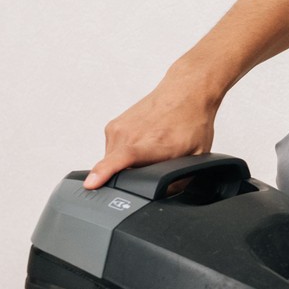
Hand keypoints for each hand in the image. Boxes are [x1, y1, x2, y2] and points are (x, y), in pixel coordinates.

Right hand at [83, 71, 220, 188]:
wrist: (186, 92)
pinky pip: (112, 151)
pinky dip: (124, 153)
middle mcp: (131, 135)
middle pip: (118, 172)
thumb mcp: (197, 157)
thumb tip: (163, 196)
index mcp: (152, 144)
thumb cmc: (192, 121)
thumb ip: (179, 181)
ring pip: (113, 162)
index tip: (91, 183)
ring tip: (151, 150)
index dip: (105, 172)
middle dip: (132, 178)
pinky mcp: (112, 127)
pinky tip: (143, 143)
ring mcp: (118, 129)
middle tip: (154, 164)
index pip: (122, 158)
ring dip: (128, 165)